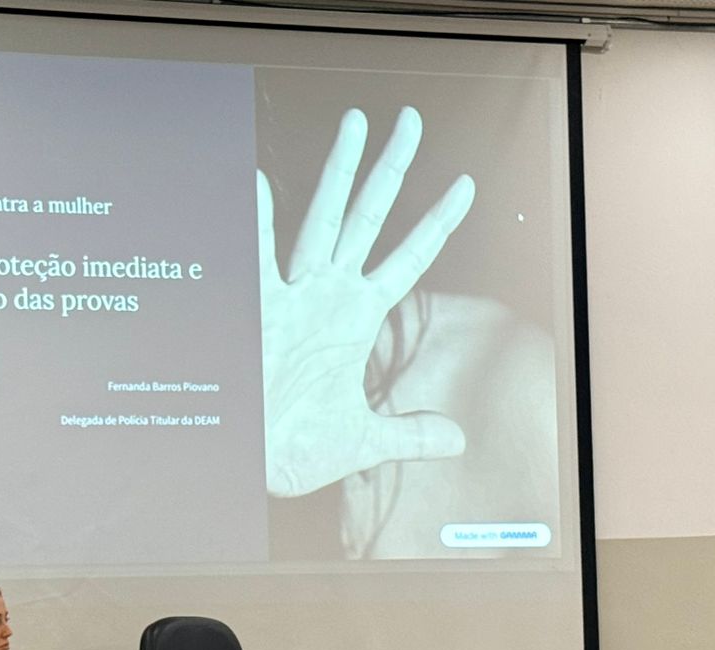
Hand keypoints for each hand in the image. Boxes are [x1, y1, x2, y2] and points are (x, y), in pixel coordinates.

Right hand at [259, 107, 473, 497]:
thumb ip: (410, 434)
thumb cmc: (297, 450)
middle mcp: (328, 296)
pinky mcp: (257, 311)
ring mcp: (293, 297)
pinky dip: (259, 219)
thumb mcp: (364, 442)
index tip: (466, 185)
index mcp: (355, 319)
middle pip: (368, 218)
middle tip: (412, 121)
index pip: (409, 259)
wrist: (249, 464)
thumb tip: (456, 438)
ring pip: (322, 219)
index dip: (438, 223)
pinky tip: (262, 180)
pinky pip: (258, 255)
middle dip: (391, 169)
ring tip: (357, 123)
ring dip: (340, 172)